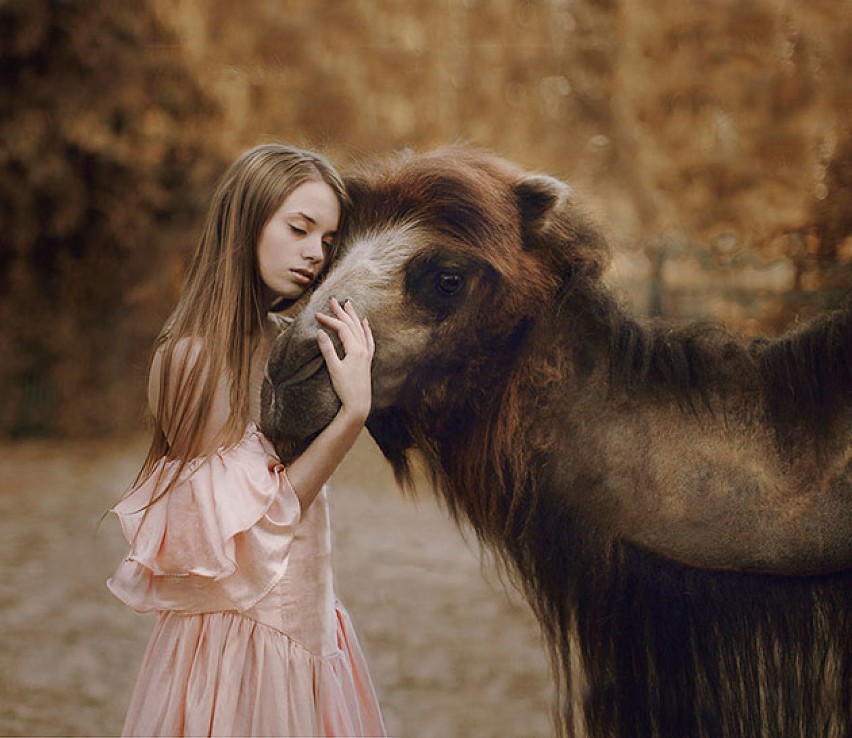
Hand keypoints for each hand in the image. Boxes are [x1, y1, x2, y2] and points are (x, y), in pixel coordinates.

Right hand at [315, 298, 373, 421]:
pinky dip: (366, 329)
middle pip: (352, 325)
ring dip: (353, 317)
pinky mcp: (367, 360)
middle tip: (332, 300)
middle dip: (341, 312)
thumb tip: (320, 332)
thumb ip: (327, 349)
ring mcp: (366, 354)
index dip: (329, 320)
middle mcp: (363, 349)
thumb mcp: (333, 369)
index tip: (317, 314)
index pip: (341, 328)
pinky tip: (365, 323)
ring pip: (360, 330)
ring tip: (348, 305)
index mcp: (355, 350)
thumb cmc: (345, 389)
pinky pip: (368, 340)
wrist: (358, 405)